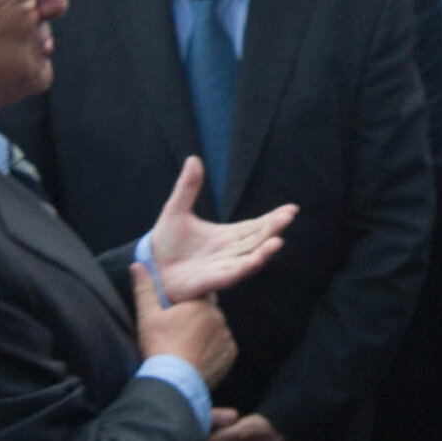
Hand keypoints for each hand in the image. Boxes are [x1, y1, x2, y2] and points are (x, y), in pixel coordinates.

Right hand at [131, 265, 235, 386]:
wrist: (174, 382)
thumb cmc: (160, 347)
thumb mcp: (147, 316)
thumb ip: (144, 289)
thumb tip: (137, 266)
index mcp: (200, 303)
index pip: (200, 293)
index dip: (190, 301)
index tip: (180, 311)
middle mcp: (218, 317)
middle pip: (209, 312)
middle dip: (197, 318)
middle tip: (179, 332)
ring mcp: (226, 337)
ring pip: (216, 329)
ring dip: (206, 334)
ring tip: (187, 347)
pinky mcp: (230, 355)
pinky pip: (223, 347)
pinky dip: (213, 350)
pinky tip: (197, 357)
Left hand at [148, 156, 296, 297]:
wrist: (150, 265)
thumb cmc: (167, 241)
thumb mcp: (176, 209)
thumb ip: (187, 187)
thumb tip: (193, 158)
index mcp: (226, 236)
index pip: (255, 226)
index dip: (272, 219)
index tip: (291, 209)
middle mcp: (229, 253)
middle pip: (256, 240)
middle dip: (273, 230)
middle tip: (288, 217)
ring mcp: (222, 268)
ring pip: (249, 260)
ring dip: (264, 252)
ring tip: (277, 241)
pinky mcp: (210, 281)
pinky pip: (231, 276)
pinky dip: (244, 269)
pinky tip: (255, 261)